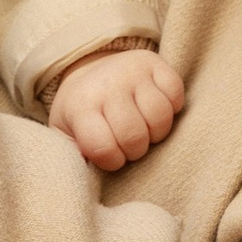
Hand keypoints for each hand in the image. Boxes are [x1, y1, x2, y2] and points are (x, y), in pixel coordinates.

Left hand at [45, 43, 186, 171]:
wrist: (91, 69)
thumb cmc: (82, 114)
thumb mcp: (65, 135)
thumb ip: (71, 158)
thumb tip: (86, 180)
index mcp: (81, 107)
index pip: (104, 148)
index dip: (113, 161)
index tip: (112, 156)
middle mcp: (107, 85)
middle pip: (135, 136)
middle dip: (136, 150)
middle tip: (129, 144)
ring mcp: (132, 71)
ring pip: (160, 117)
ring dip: (156, 132)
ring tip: (145, 129)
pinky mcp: (155, 62)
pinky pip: (176, 93)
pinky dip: (172, 107)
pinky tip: (155, 110)